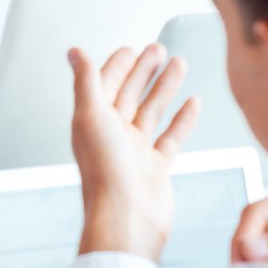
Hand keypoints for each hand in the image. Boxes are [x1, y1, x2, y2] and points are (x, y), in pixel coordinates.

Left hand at [69, 43, 198, 261]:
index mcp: (93, 121)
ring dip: (165, 87)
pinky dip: (183, 119)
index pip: (105, 84)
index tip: (130, 49)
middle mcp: (113, 134)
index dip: (117, 65)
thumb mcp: (91, 116)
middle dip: (143, 70)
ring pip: (151, 111)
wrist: (128, 219)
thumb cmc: (106, 173)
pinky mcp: (156, 167)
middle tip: (158, 48)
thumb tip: (74, 52)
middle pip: (129, 93)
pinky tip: (192, 103)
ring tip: (179, 64)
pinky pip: (171, 137)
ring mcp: (135, 151)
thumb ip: (86, 81)